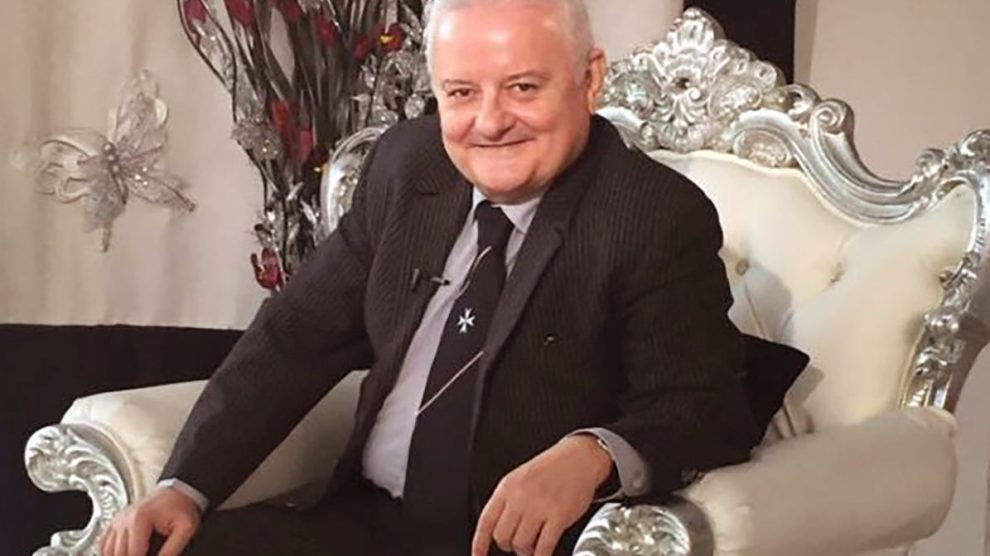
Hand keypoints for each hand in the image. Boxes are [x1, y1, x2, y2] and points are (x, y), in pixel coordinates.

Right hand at [101, 486, 200, 555]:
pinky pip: (103, 544)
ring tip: (136, 555)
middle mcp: (124, 520)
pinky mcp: (115, 524)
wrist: (175, 493)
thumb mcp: (186, 528)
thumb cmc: (180, 507)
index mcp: (140, 519)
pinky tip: (119, 555)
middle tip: (148, 555)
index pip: (133, 553)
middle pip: (119, 554)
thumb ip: (173, 549)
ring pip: (108, 551)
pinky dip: (108, 553)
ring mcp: (118, 521)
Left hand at [472, 435, 613, 555]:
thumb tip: (496, 527)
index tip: (478, 555)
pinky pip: (544, 547)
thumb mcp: (520, 477)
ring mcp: (540, 507)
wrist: (579, 458)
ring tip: (533, 546)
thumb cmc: (552, 468)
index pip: (486, 521)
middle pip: (502, 537)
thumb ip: (507, 500)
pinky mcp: (559, 516)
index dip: (479, 543)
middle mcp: (520, 497)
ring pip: (521, 544)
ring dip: (526, 551)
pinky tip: (543, 554)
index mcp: (507, 487)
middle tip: (517, 543)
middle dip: (508, 545)